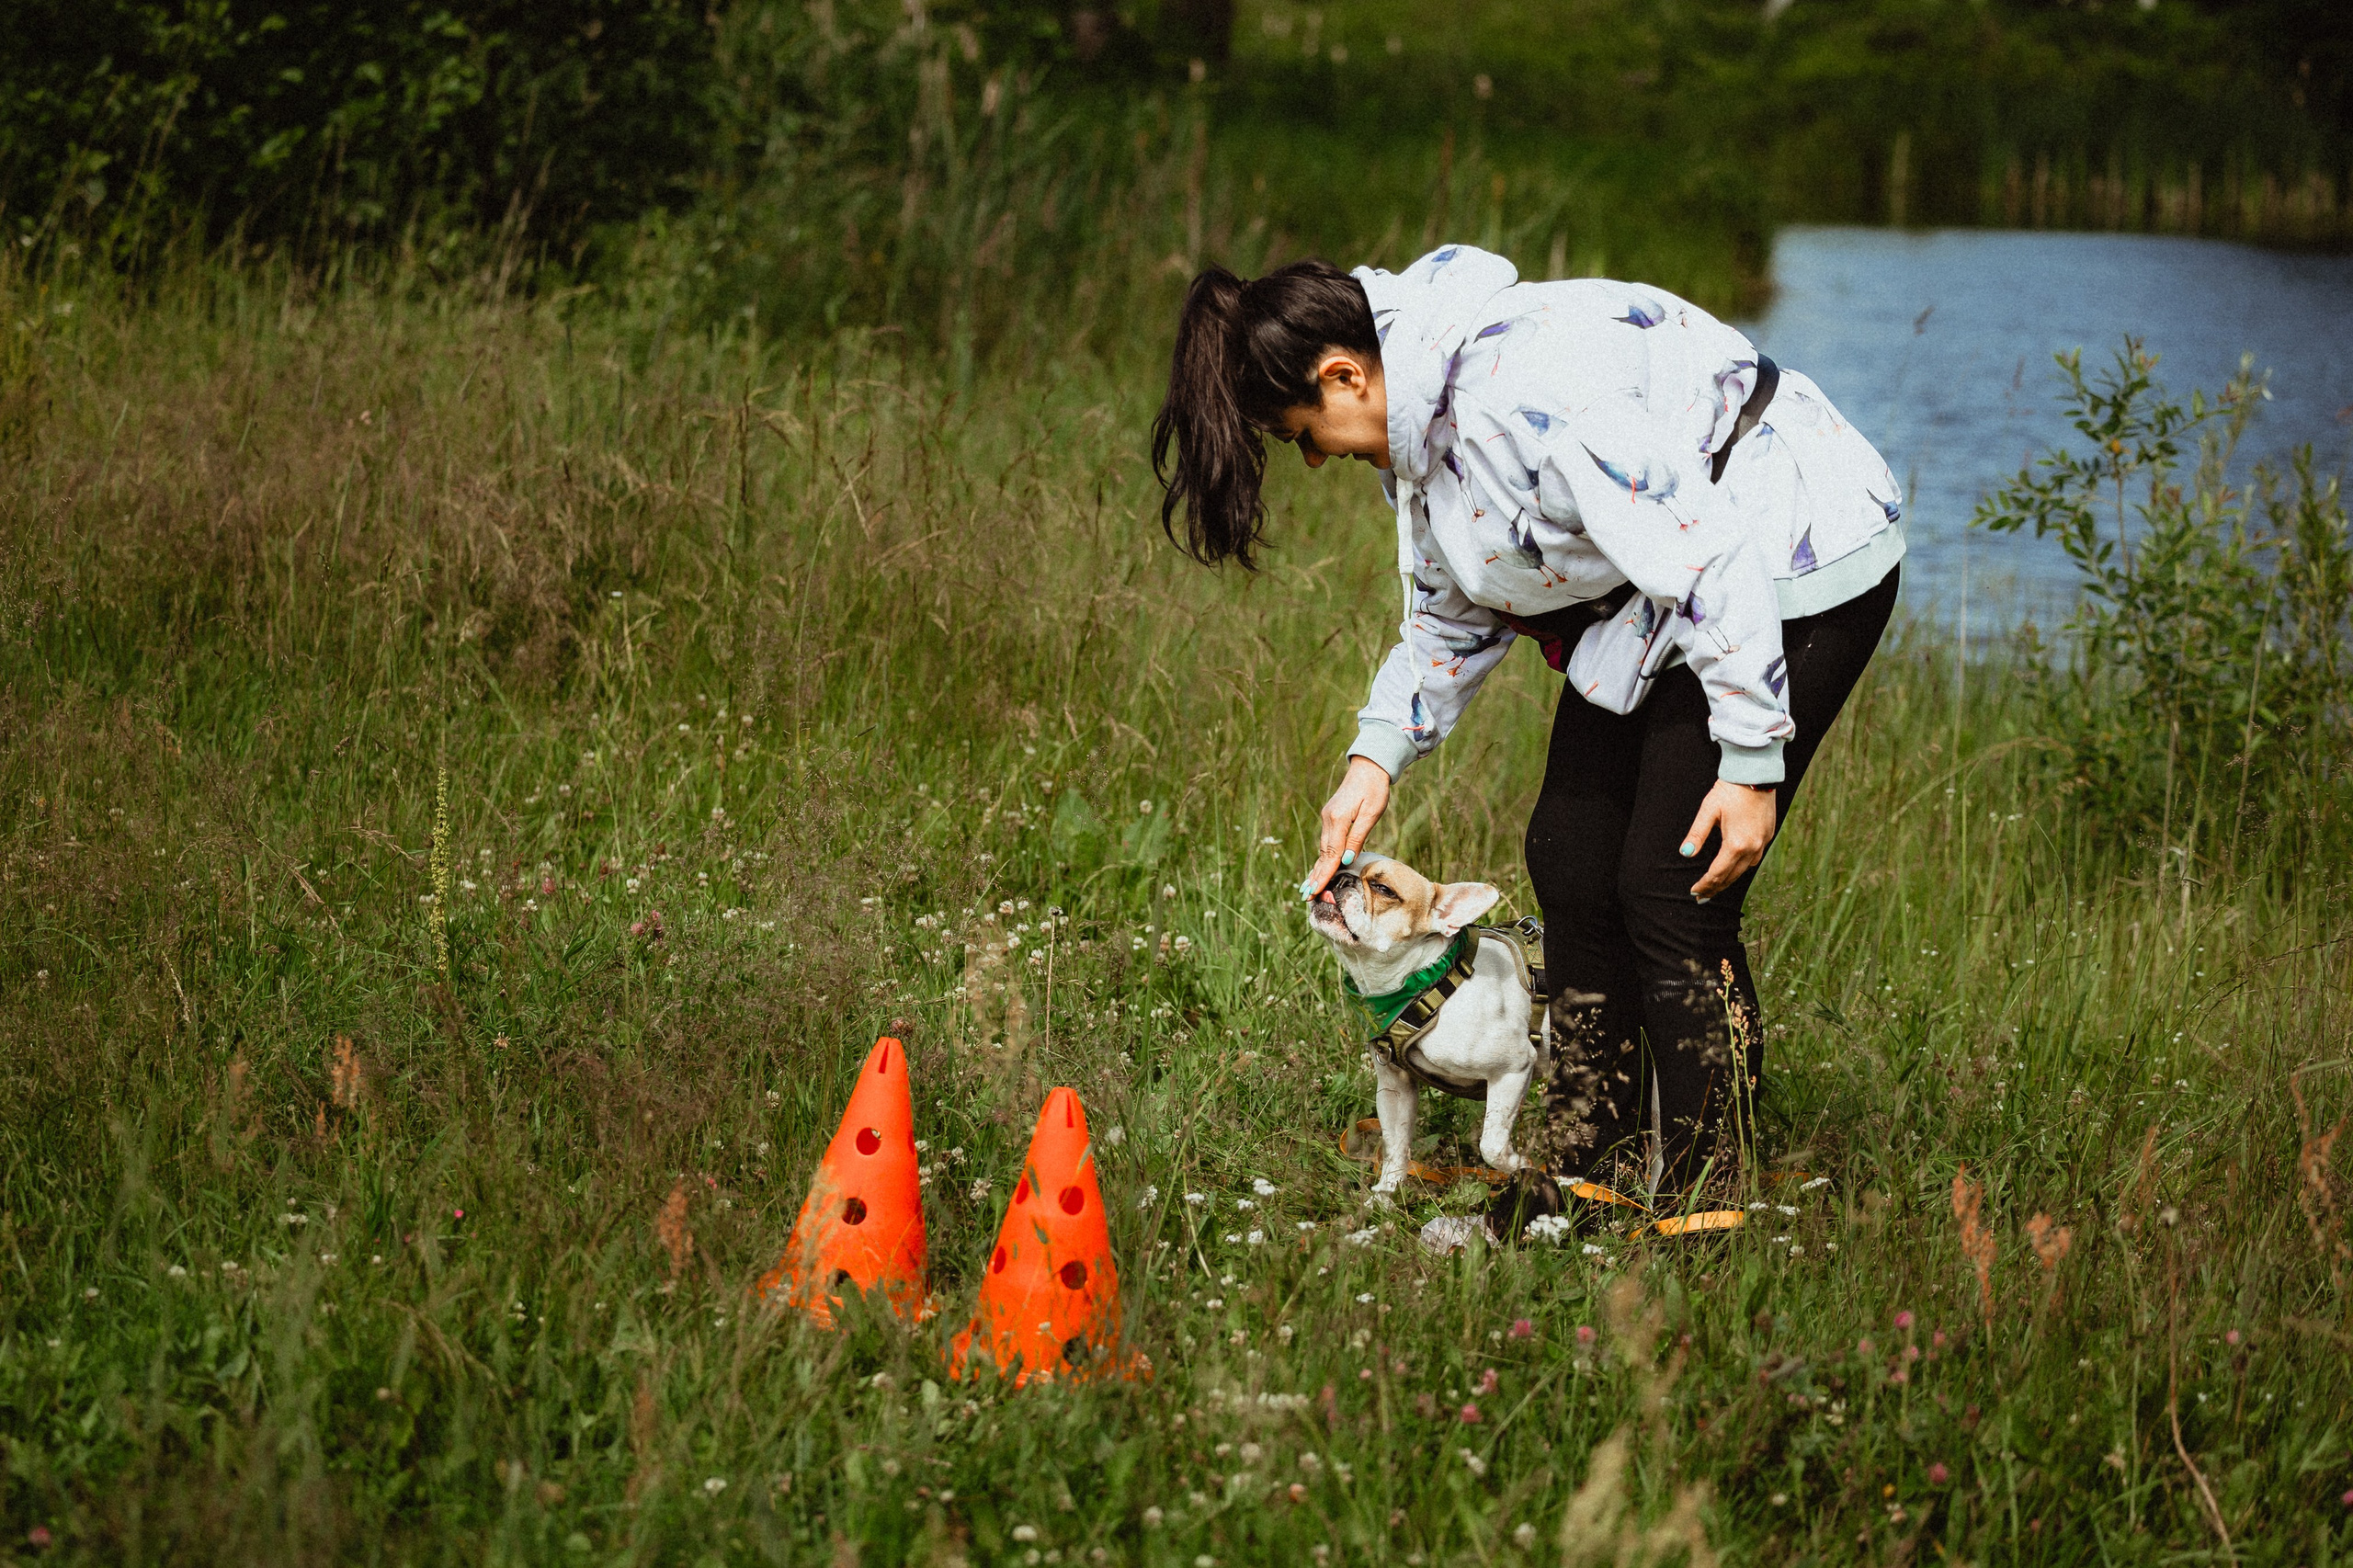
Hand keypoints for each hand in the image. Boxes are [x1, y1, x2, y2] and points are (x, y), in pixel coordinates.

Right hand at [1304, 757, 1390, 896]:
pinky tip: (1319, 867)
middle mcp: (1328, 820)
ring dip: (1317, 869)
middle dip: (1315, 877)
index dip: (1323, 876)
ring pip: (1323, 849)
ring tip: (1309, 888)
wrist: (1368, 767)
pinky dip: (1322, 857)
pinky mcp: (1331, 817)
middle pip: (1323, 855)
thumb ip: (1358, 837)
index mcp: (1338, 820)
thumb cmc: (1375, 789)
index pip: (1331, 855)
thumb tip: (1347, 860)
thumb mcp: (1371, 813)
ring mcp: (1328, 818)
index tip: (1314, 892)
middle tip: (1306, 897)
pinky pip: (1326, 842)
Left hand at [1681, 779, 1777, 900]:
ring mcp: (1763, 842)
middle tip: (1701, 896)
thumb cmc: (1730, 790)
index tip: (1693, 892)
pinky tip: (1734, 868)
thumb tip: (1685, 853)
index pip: (1717, 873)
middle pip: (1731, 876)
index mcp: (1736, 844)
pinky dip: (1741, 868)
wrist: (1756, 774)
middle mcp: (1752, 847)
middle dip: (1715, 887)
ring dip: (1729, 879)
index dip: (1705, 884)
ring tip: (1715, 886)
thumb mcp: (1708, 810)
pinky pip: (1754, 859)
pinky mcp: (1768, 835)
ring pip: (1744, 870)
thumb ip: (1697, 834)